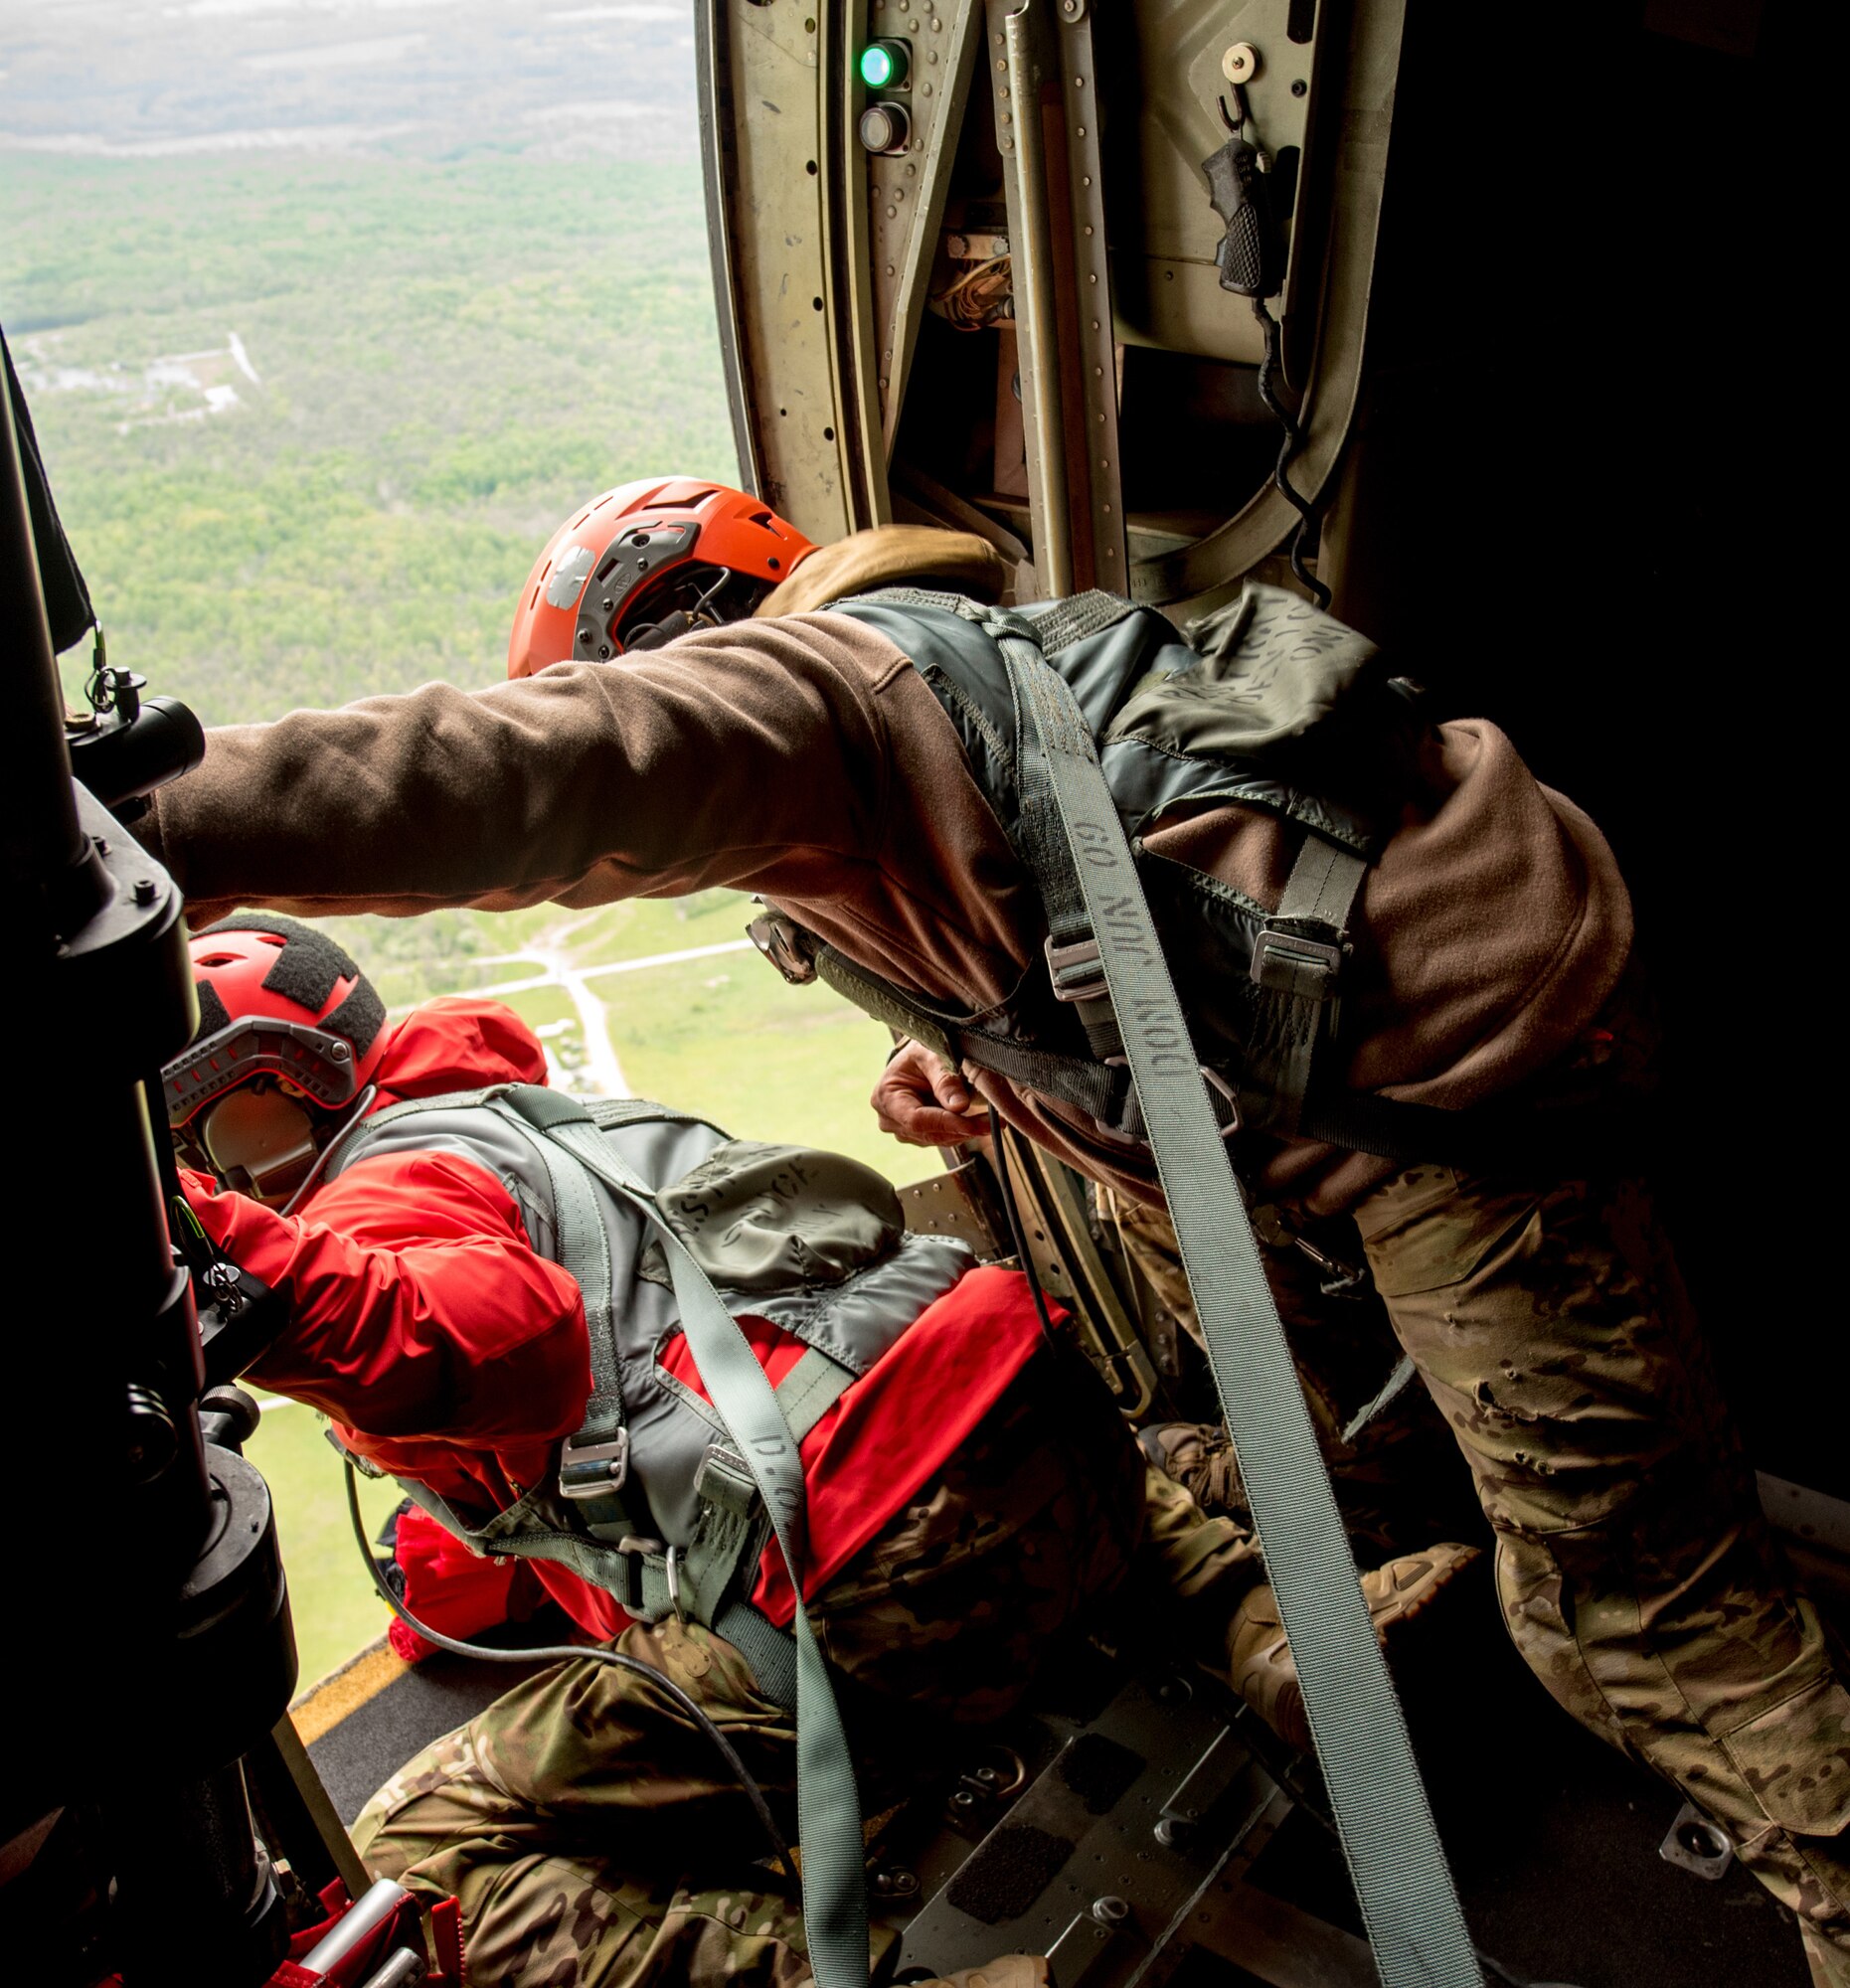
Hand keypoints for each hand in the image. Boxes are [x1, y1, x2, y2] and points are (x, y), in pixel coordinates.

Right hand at [871, 1039, 990, 1147]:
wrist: (918, 1058)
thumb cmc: (922, 1053)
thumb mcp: (933, 1056)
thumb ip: (945, 1080)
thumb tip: (959, 1106)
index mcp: (886, 1096)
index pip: (916, 1120)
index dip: (947, 1124)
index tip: (975, 1125)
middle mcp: (889, 1119)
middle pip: (929, 1133)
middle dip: (963, 1128)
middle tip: (992, 1123)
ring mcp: (902, 1130)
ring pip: (938, 1139)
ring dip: (965, 1132)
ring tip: (988, 1120)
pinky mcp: (917, 1136)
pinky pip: (942, 1138)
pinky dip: (961, 1131)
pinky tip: (976, 1122)